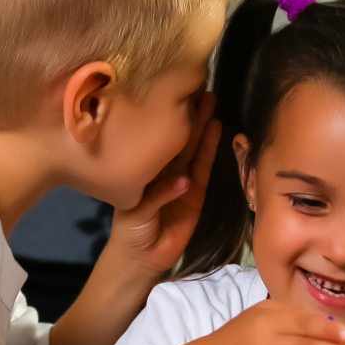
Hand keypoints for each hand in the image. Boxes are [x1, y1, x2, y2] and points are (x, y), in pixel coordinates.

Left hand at [106, 92, 220, 275]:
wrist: (140, 257)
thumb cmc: (129, 228)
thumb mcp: (135, 208)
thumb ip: (157, 195)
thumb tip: (184, 182)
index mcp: (145, 166)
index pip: (157, 136)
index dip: (167, 115)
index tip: (176, 90)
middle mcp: (165, 169)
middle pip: (179, 138)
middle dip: (190, 114)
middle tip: (201, 87)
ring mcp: (183, 180)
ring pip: (193, 149)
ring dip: (203, 126)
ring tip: (212, 103)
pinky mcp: (198, 195)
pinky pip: (204, 169)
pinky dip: (209, 151)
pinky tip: (215, 129)